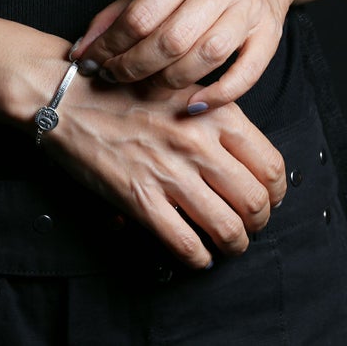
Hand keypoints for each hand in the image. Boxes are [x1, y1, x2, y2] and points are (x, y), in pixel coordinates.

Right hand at [45, 79, 286, 268]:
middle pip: (254, 200)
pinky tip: (198, 255)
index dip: (276, 190)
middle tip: (252, 225)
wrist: (69, 98)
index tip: (270, 197)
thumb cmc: (119, 89)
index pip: (270, 164)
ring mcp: (168, 173)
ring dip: (235, 243)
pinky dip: (199, 258)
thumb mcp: (178, 87)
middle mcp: (197, 145)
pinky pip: (184, 243)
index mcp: (213, 114)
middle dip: (260, 221)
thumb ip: (212, 115)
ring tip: (230, 244)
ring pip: (226, 227)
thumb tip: (237, 155)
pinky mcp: (139, 198)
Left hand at [70, 0, 309, 111]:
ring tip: (148, 87)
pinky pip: (246, 74)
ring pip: (205, 56)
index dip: (110, 46)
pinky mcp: (270, 34)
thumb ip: (118, 13)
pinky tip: (192, 104)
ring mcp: (250, 8)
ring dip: (169, 82)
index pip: (140, 15)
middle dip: (134, 67)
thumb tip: (83, 49)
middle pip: (171, 39)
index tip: (93, 63)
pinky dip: (217, 95)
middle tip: (115, 77)